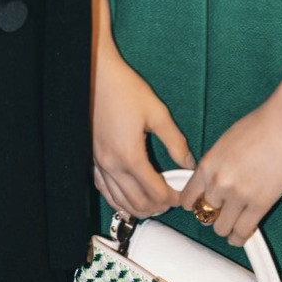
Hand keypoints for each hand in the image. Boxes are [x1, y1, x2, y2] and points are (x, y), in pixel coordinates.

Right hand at [92, 44, 193, 220]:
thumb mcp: (157, 113)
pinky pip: (104, 190)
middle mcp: (112, 165)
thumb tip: (189, 163)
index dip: (173, 198)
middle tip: (172, 200)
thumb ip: (175, 142)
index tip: (182, 194)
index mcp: (130, 155)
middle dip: (158, 206)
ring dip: (139, 208)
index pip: (156, 192)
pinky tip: (128, 200)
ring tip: (155, 204)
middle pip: (138, 202)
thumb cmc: (125, 89)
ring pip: (120, 201)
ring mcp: (100, 164)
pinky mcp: (93, 159)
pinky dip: (118, 200)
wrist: (96, 74)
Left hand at [179, 97, 281, 247]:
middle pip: (204, 215)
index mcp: (207, 165)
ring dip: (226, 228)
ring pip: (221, 228)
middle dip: (212, 216)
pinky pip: (243, 232)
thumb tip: (211, 183)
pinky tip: (241, 236)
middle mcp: (218, 182)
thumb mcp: (224, 143)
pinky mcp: (260, 204)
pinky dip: (240, 237)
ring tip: (232, 224)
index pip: (188, 199)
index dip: (194, 206)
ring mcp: (238, 195)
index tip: (200, 207)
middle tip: (222, 214)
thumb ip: (215, 166)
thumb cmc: (259, 126)